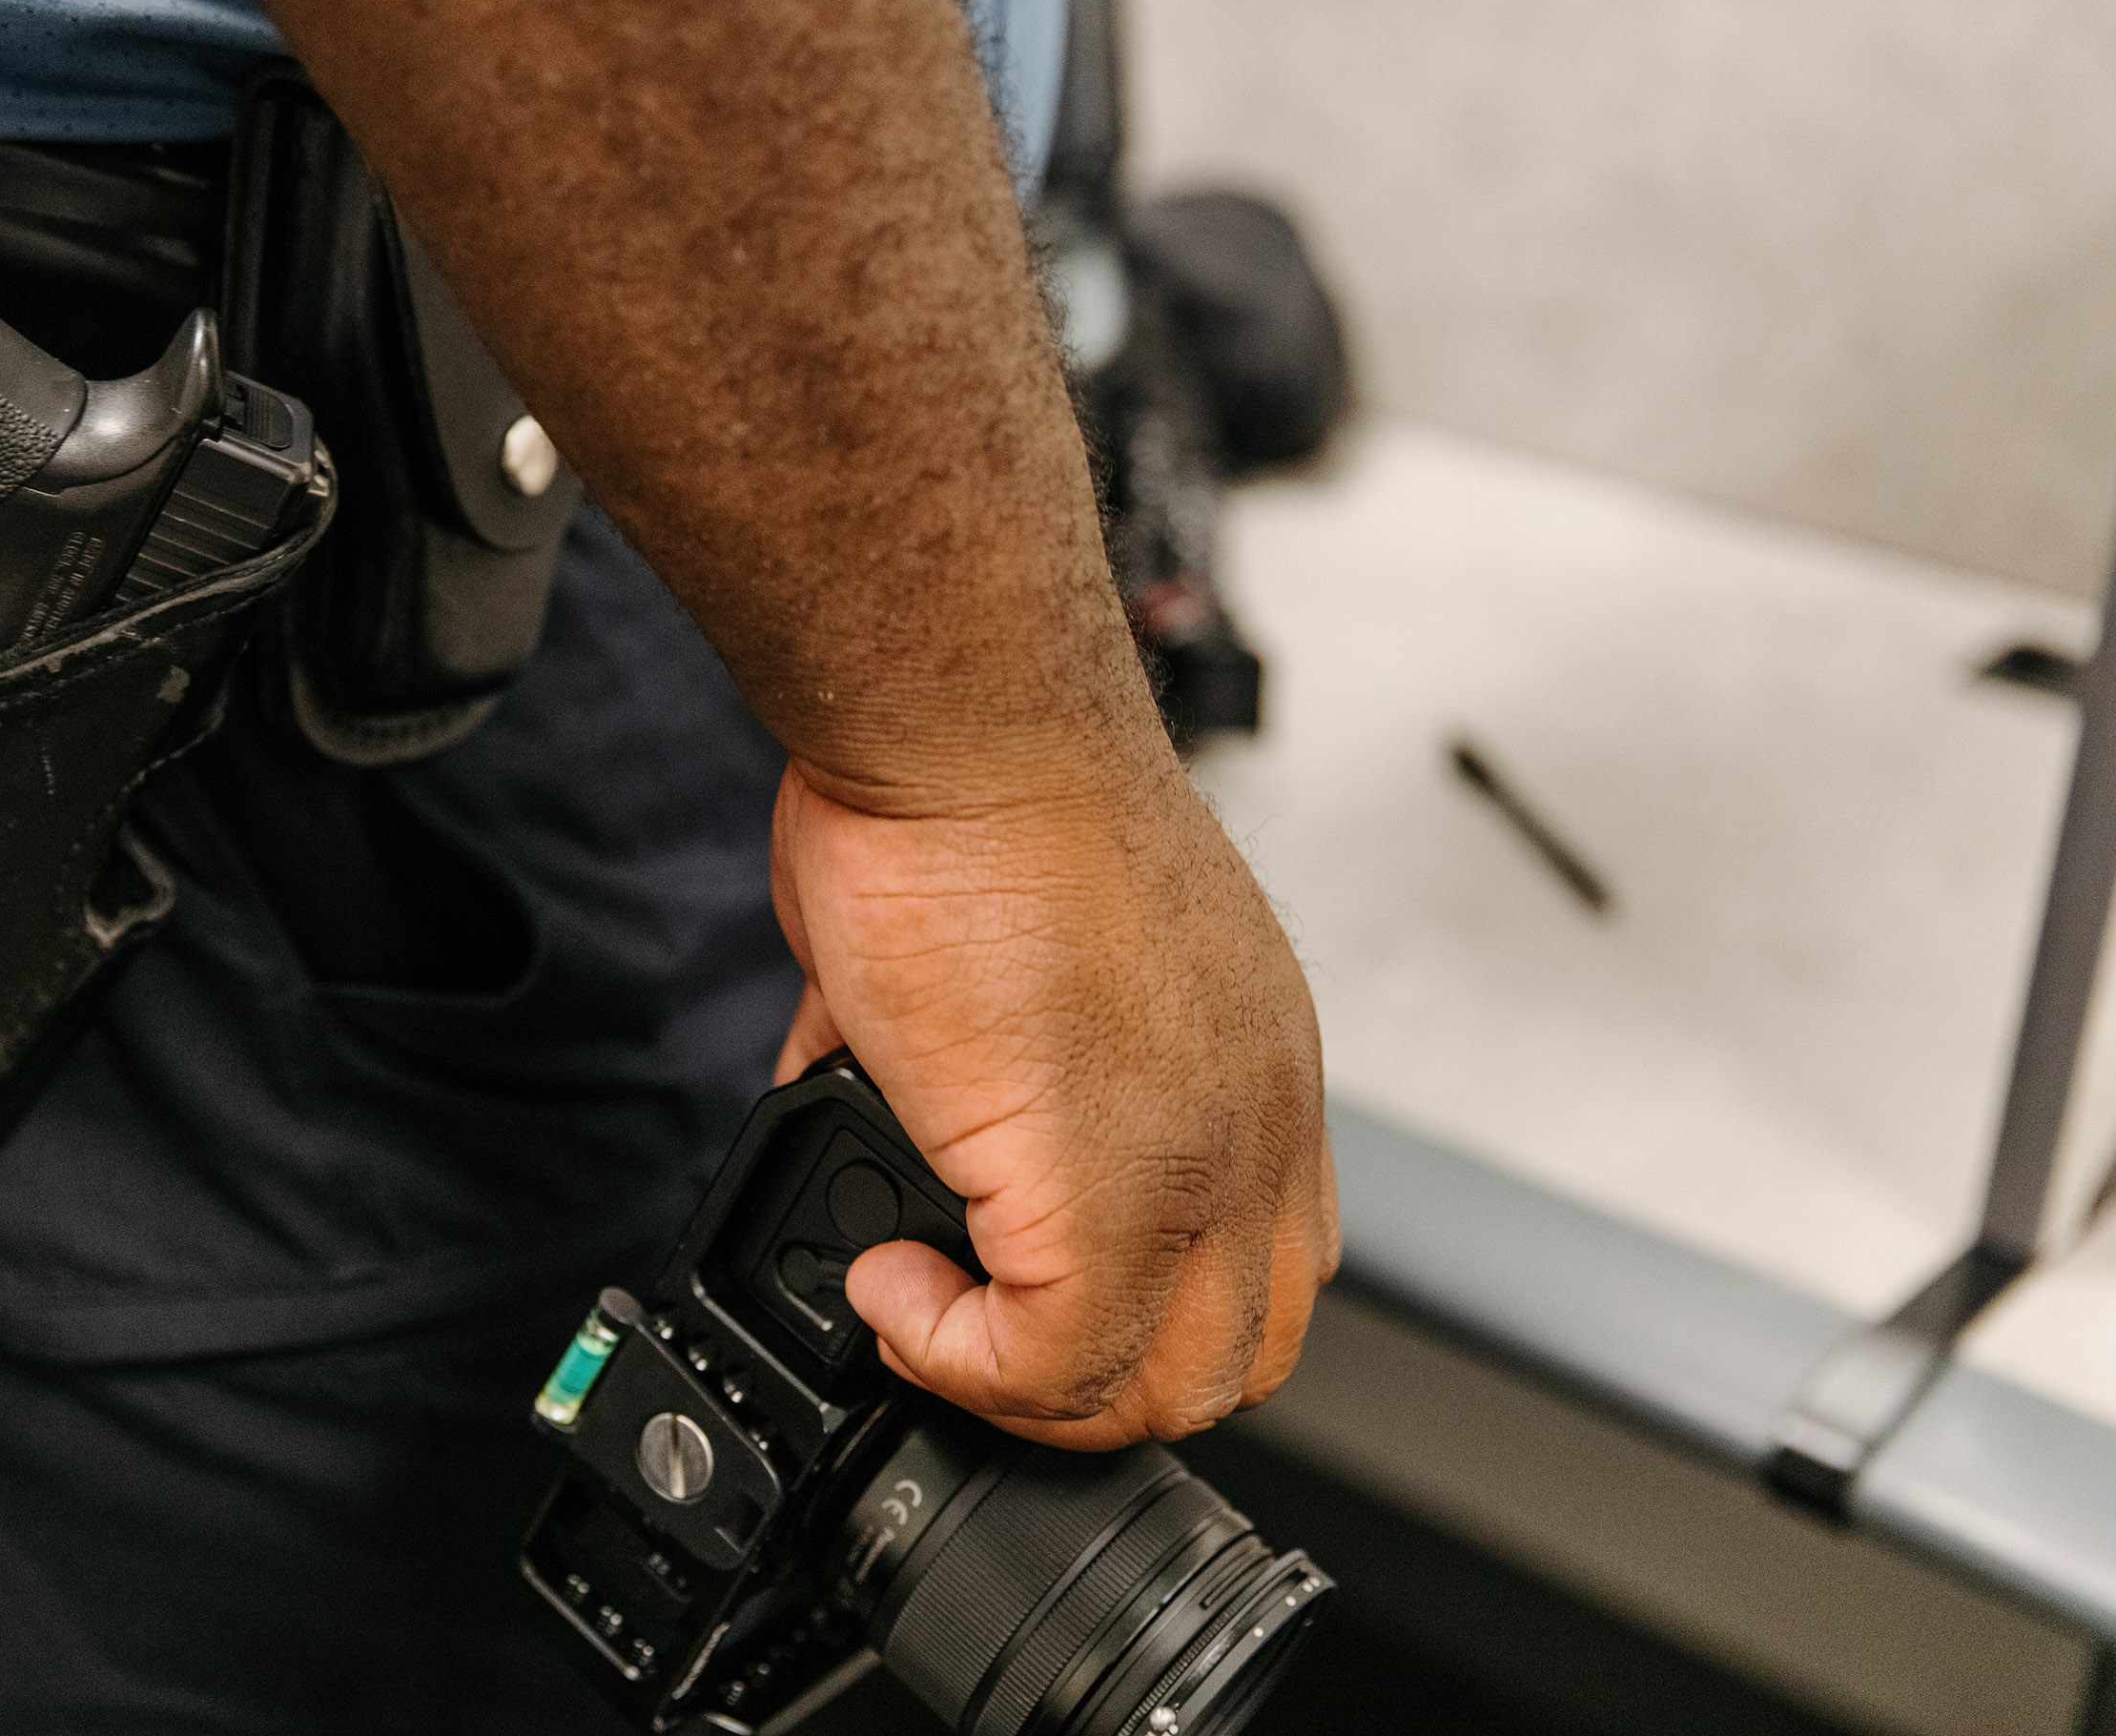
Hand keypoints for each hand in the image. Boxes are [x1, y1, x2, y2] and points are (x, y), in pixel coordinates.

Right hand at [770, 755, 1335, 1448]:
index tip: (1023, 1293)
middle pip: (1234, 1352)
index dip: (1143, 1316)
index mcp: (1253, 1062)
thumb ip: (961, 1051)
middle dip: (1086, 1379)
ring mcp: (1195, 1165)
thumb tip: (852, 1105)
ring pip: (1159, 1384)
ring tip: (926, 1313)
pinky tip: (890, 1284)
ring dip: (1023, 1384)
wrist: (965, 730)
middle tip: (973, 1336)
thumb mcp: (1010, 943)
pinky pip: (1047, 1362)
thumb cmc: (979, 788)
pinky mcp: (1100, 1192)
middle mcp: (1255, 1122)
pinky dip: (952, 1357)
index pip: (1263, 1264)